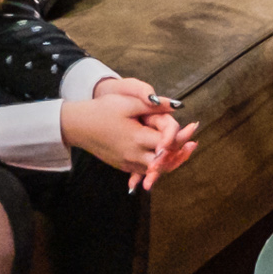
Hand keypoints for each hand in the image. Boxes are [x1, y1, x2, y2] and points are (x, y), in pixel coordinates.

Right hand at [67, 85, 193, 183]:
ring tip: (184, 151)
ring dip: (170, 161)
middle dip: (180, 153)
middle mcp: (133, 155)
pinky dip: (156, 166)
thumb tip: (177, 105)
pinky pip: (143, 170)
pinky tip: (164, 158)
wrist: (78, 125)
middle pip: (164, 161)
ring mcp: (126, 162)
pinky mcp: (122, 165)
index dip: (182, 136)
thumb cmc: (102, 110)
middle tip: (194, 144)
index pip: (167, 142)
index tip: (194, 127)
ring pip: (155, 169)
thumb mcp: (128, 102)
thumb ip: (154, 105)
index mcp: (137, 139)